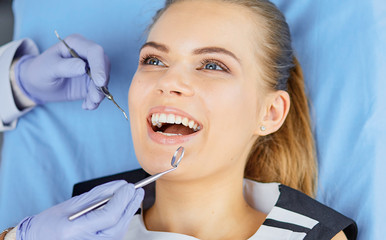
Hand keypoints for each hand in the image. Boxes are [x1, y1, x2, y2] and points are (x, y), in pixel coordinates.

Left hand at [15, 34, 110, 109]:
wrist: (38, 85)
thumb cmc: (40, 71)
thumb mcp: (48, 68)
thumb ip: (65, 67)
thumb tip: (84, 67)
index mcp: (76, 44)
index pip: (95, 51)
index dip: (100, 66)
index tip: (100, 83)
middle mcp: (87, 55)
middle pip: (104, 65)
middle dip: (102, 83)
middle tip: (95, 98)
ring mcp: (92, 68)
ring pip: (104, 79)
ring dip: (99, 94)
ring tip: (89, 104)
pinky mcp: (92, 82)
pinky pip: (100, 91)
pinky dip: (96, 100)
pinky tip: (86, 105)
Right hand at [16, 180, 143, 239]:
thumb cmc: (49, 223)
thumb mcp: (71, 204)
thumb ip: (98, 195)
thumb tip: (119, 185)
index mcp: (74, 232)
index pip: (109, 216)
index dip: (122, 200)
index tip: (129, 186)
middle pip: (118, 224)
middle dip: (130, 205)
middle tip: (137, 189)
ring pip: (119, 231)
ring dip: (127, 212)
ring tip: (133, 196)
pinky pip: (115, 235)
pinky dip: (121, 221)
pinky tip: (124, 209)